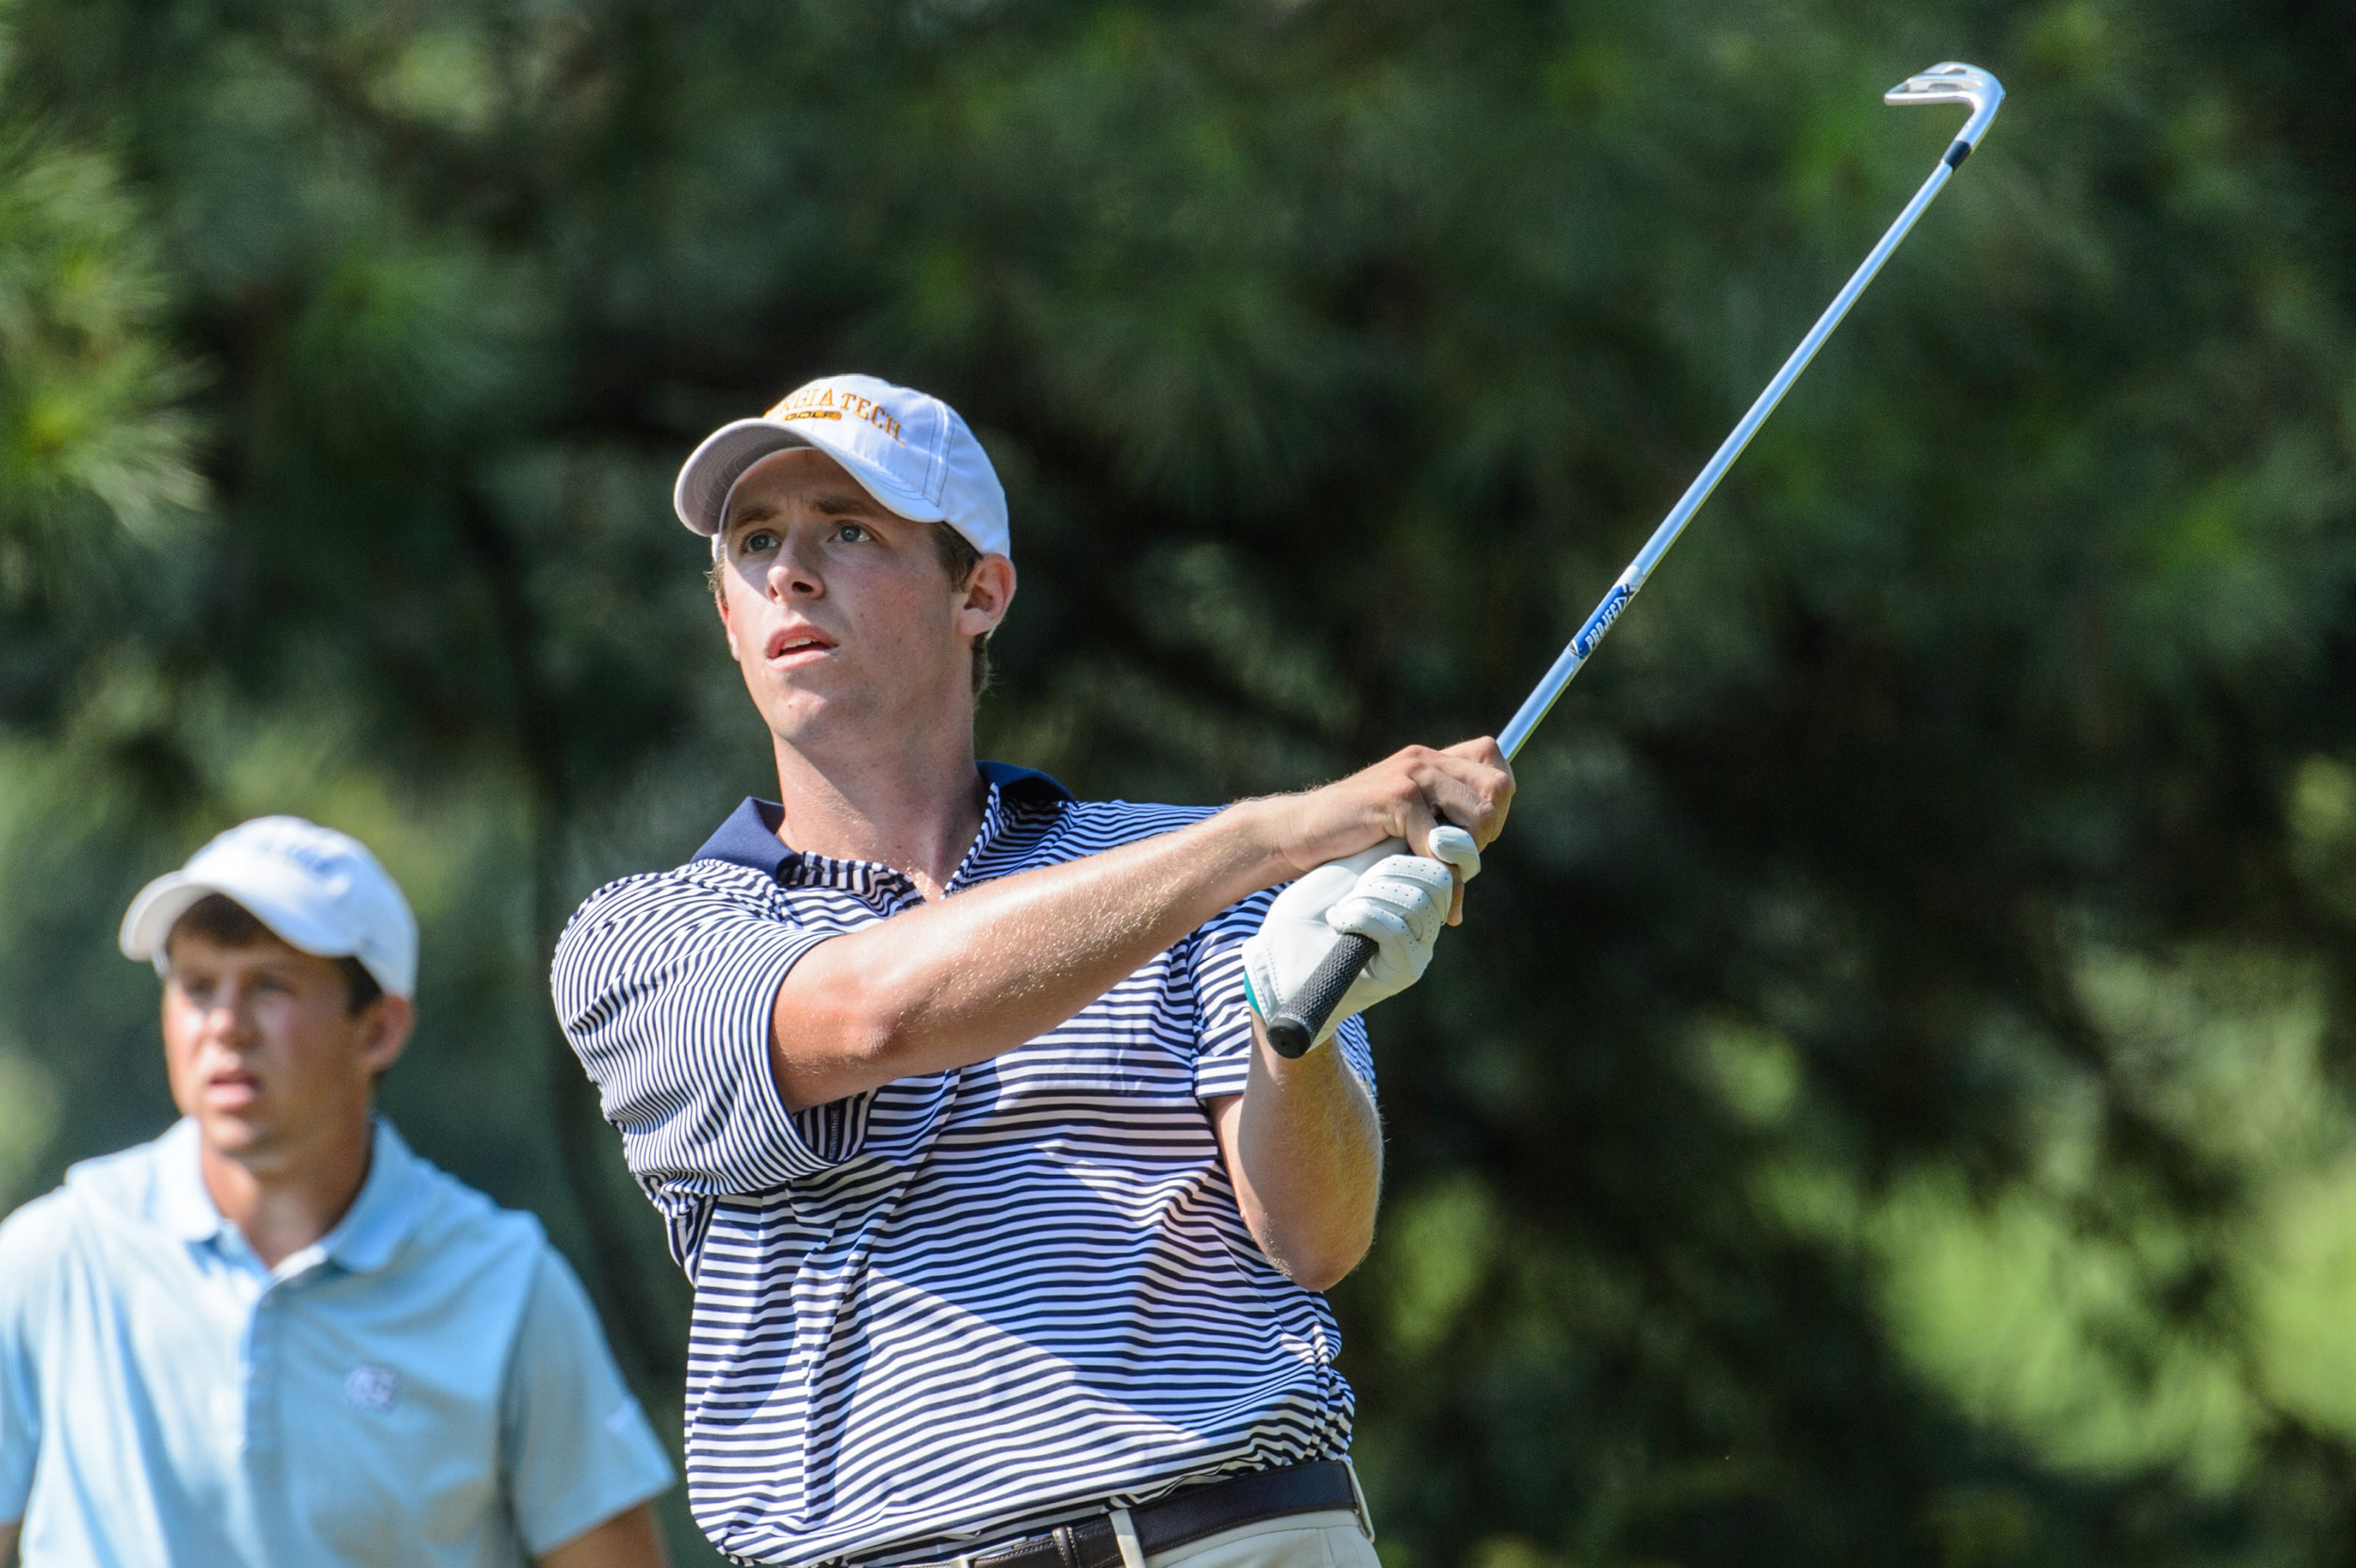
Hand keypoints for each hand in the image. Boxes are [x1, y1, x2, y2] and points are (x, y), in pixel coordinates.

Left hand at [1243, 829, 1479, 1045]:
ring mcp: (1418, 950)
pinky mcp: (1403, 971)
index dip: (1418, 849)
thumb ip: (1389, 851)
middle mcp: (1426, 925)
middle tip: (1356, 885)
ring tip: (1344, 906)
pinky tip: (1339, 921)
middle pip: (1438, 880)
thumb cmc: (1306, 915)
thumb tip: (1427, 825)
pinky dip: (1361, 915)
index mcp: (1416, 897)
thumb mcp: (1350, 871)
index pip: (1442, 863)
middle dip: (1391, 869)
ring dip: (1371, 894)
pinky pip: (1396, 928)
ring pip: (1417, 902)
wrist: (1278, 963)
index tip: (1383, 843)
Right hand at [1264, 740, 1511, 922]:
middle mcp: (1425, 759)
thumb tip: (1484, 843)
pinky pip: (1440, 839)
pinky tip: (1413, 872)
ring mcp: (1411, 776)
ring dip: (1464, 853)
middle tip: (1454, 855)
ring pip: (1478, 816)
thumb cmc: (1353, 835)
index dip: (1496, 801)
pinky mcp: (1396, 798)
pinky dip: (1434, 866)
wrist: (1301, 831)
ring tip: (1435, 867)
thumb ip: (1440, 820)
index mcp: (1431, 759)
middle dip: (1486, 831)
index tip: (1472, 830)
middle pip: (1498, 789)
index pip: (1494, 762)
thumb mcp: (1405, 820)